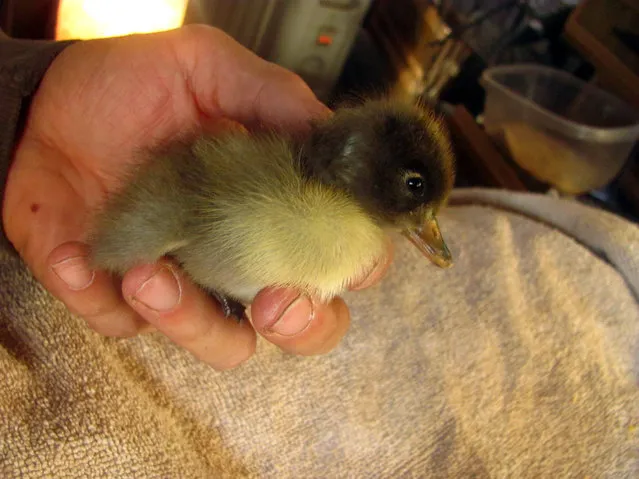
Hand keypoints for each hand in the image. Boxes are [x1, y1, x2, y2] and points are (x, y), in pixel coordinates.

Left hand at [3, 25, 391, 368]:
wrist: (43, 104)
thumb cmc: (130, 88)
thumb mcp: (207, 69)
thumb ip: (271, 97)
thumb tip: (328, 133)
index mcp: (271, 206)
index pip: (337, 253)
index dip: (355, 267)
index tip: (345, 264)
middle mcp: (239, 253)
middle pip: (297, 323)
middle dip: (300, 326)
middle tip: (274, 305)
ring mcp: (183, 281)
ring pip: (219, 343)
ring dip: (190, 320)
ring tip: (151, 273)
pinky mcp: (116, 294)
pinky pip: (122, 325)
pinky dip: (101, 298)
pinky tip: (78, 256)